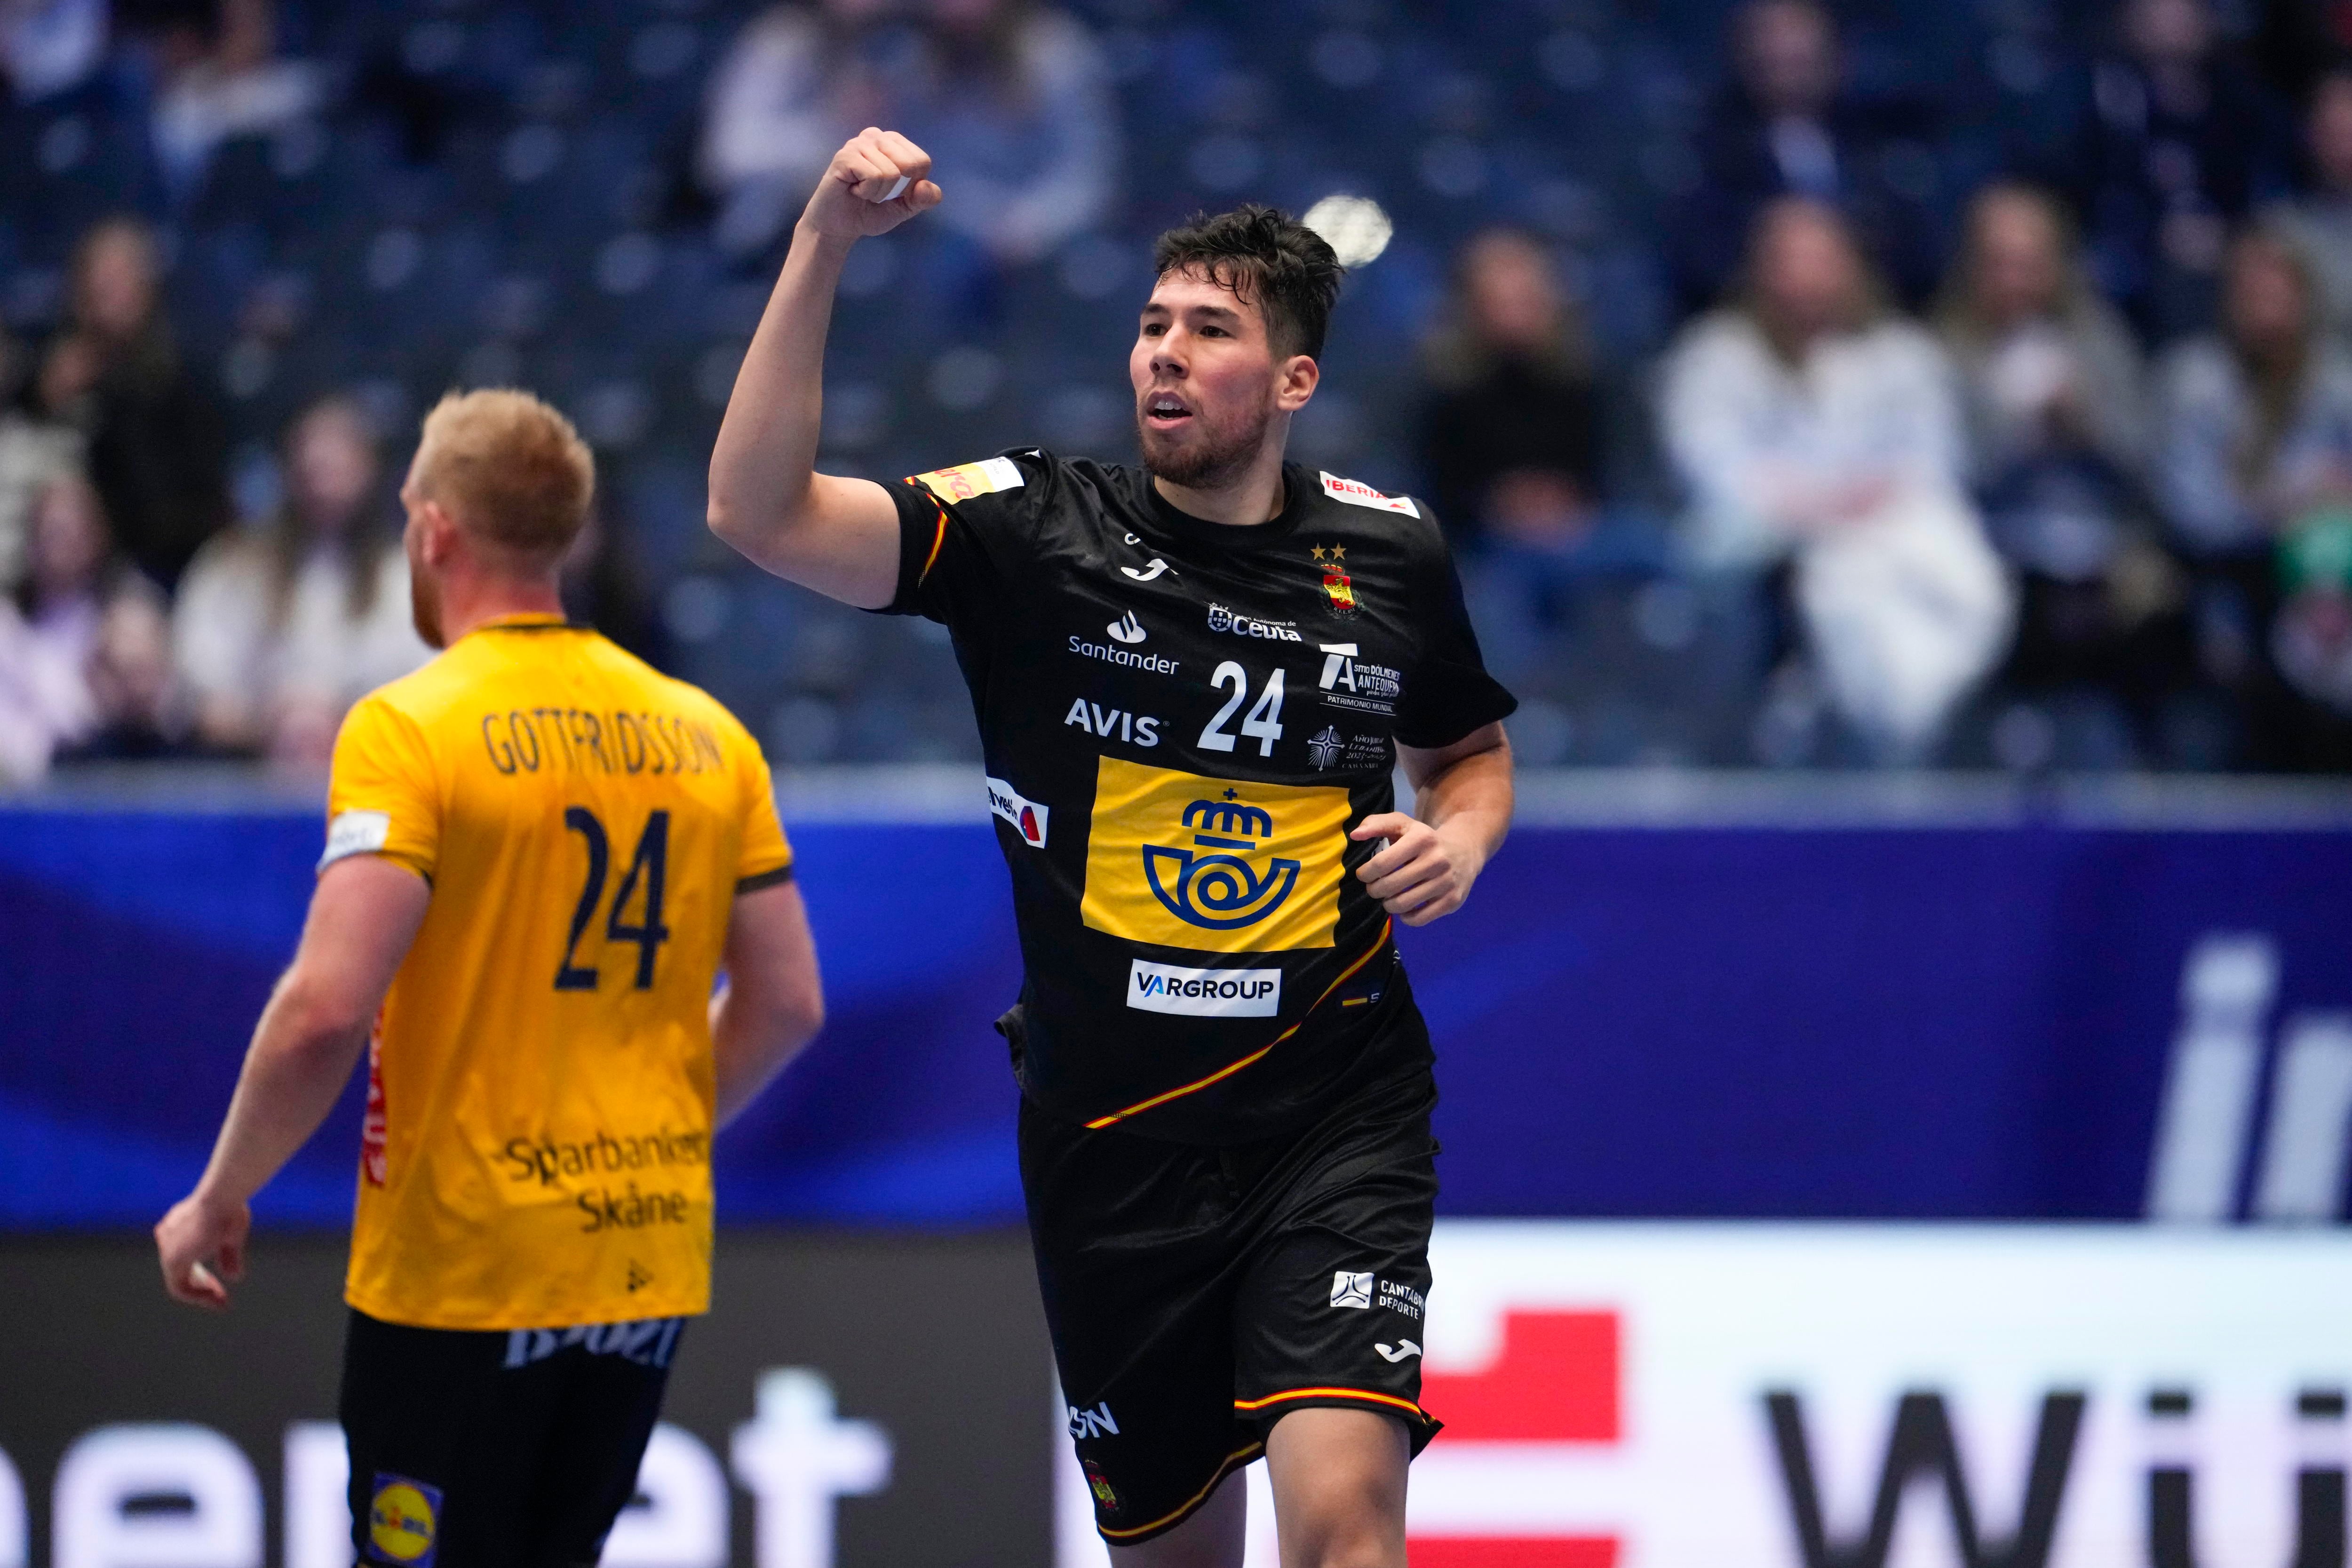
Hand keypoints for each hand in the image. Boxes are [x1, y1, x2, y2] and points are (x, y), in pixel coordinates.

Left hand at [155, 1188, 249, 1309]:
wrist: (221, 1198)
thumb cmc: (228, 1209)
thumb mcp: (232, 1236)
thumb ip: (228, 1257)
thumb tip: (234, 1277)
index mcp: (177, 1226)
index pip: (187, 1255)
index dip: (204, 1271)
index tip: (224, 1281)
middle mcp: (167, 1238)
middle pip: (181, 1271)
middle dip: (202, 1286)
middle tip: (222, 1300)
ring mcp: (167, 1250)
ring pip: (179, 1282)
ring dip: (201, 1294)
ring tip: (222, 1303)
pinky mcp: (173, 1260)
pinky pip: (179, 1288)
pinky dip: (197, 1295)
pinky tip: (215, 1298)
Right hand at [800, 128, 941, 243]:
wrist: (839, 226)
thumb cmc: (871, 211)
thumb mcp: (906, 207)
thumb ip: (924, 199)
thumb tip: (926, 186)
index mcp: (893, 141)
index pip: (922, 161)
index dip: (911, 186)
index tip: (892, 191)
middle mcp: (876, 136)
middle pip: (910, 165)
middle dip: (896, 189)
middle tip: (876, 191)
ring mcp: (859, 143)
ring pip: (891, 173)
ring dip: (879, 193)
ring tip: (863, 191)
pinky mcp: (845, 156)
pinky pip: (874, 177)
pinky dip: (867, 192)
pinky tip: (854, 190)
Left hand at [1350, 814, 1484, 925]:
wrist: (1464, 851)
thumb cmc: (1424, 839)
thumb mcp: (1403, 824)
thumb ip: (1376, 824)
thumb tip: (1355, 835)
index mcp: (1421, 839)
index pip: (1381, 864)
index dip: (1366, 873)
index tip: (1364, 874)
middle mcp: (1436, 860)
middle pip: (1389, 886)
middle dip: (1374, 890)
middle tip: (1375, 888)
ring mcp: (1446, 882)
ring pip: (1402, 904)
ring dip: (1388, 904)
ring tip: (1388, 897)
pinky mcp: (1452, 900)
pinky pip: (1419, 919)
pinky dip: (1406, 917)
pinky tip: (1405, 907)